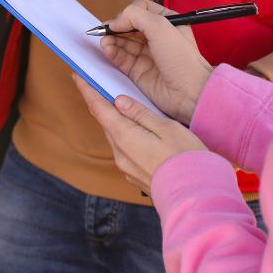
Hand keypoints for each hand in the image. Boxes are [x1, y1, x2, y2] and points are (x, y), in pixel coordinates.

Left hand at [74, 76, 207, 190]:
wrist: (196, 196)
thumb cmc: (186, 158)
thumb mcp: (167, 128)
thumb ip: (141, 114)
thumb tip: (119, 102)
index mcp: (125, 137)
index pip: (99, 109)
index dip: (87, 91)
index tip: (77, 76)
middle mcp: (120, 153)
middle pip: (106, 122)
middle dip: (101, 104)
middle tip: (98, 86)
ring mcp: (126, 167)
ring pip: (115, 137)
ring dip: (114, 121)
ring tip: (118, 107)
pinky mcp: (136, 175)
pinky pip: (125, 150)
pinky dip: (125, 136)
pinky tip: (136, 132)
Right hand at [100, 0, 212, 124]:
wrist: (189, 93)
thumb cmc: (183, 60)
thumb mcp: (160, 26)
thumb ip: (135, 15)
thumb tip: (114, 22)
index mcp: (166, 22)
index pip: (140, 10)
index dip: (128, 13)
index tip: (120, 21)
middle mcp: (156, 37)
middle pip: (128, 26)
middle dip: (115, 27)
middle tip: (105, 31)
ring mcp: (147, 55)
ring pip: (122, 42)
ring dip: (111, 40)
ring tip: (105, 42)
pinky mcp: (138, 71)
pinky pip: (120, 58)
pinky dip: (111, 52)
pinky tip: (107, 50)